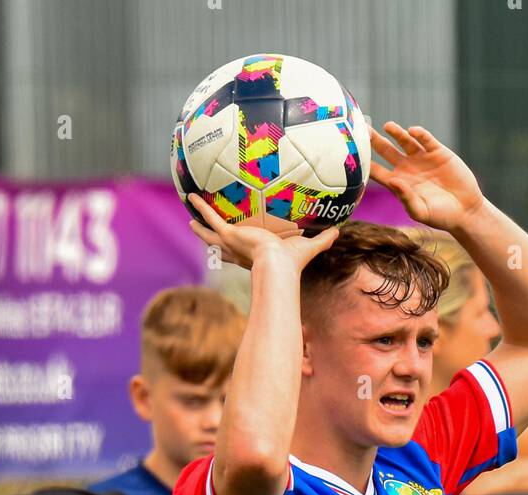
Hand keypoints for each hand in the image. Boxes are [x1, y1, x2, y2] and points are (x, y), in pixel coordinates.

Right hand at [187, 193, 339, 270]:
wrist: (278, 266)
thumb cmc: (292, 262)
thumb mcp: (309, 246)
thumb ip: (323, 239)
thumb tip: (339, 231)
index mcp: (254, 257)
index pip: (240, 255)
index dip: (235, 251)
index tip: (232, 243)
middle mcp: (240, 252)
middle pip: (220, 247)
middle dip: (211, 240)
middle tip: (203, 232)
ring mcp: (232, 243)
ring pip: (209, 235)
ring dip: (199, 227)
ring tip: (189, 219)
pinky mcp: (228, 234)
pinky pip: (210, 218)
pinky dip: (200, 207)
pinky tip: (191, 196)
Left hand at [367, 122, 484, 230]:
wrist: (465, 210)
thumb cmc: (440, 217)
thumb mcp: (421, 211)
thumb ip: (405, 197)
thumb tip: (393, 180)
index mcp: (399, 184)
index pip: (377, 171)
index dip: (365, 162)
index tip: (352, 153)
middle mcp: (407, 168)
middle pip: (385, 150)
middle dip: (374, 140)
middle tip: (362, 128)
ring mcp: (422, 158)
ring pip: (404, 141)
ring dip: (396, 132)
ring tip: (387, 126)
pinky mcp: (438, 151)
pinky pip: (425, 139)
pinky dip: (419, 134)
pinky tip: (412, 131)